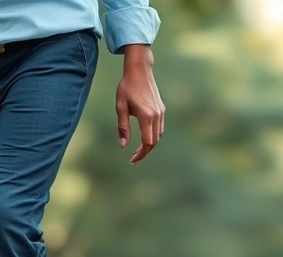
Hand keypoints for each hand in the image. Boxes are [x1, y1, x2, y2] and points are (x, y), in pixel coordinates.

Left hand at [116, 45, 164, 164]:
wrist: (140, 70)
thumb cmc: (127, 87)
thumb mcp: (120, 108)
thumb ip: (123, 128)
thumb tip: (123, 146)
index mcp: (146, 116)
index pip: (147, 143)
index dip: (140, 154)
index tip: (132, 160)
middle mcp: (156, 115)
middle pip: (154, 142)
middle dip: (144, 152)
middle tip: (134, 159)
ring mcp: (161, 112)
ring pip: (158, 135)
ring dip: (149, 145)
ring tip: (138, 150)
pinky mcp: (161, 109)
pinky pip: (159, 127)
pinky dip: (153, 136)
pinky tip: (144, 137)